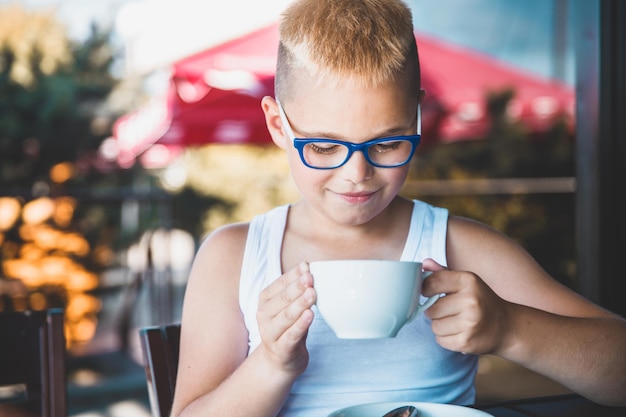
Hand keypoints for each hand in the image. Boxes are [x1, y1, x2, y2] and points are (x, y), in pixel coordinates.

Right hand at [256, 262, 315, 376]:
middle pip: (283, 299)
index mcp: (265, 301)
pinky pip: (292, 335)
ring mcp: (270, 334)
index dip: (294, 275)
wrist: (280, 361)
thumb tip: (307, 267)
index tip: (307, 266)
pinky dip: (301, 325)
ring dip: (300, 304)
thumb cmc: (288, 328)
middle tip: (310, 278)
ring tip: (312, 294)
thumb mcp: (290, 307)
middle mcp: (264, 316)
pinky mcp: (281, 350)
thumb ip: (297, 289)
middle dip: (298, 287)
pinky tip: (310, 315)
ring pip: (287, 316)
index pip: (280, 284)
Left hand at [421, 258, 510, 354]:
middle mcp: (470, 301)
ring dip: (441, 326)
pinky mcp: (466, 341)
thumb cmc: (481, 301)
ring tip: (456, 323)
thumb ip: (443, 273)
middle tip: (450, 312)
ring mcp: (469, 322)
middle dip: (436, 312)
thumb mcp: (466, 282)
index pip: (432, 282)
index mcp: (468, 281)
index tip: (429, 293)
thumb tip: (425, 263)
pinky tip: (459, 333)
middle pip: (431, 309)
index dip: (426, 289)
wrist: (506, 326)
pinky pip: (440, 340)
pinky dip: (446, 338)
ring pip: (435, 326)